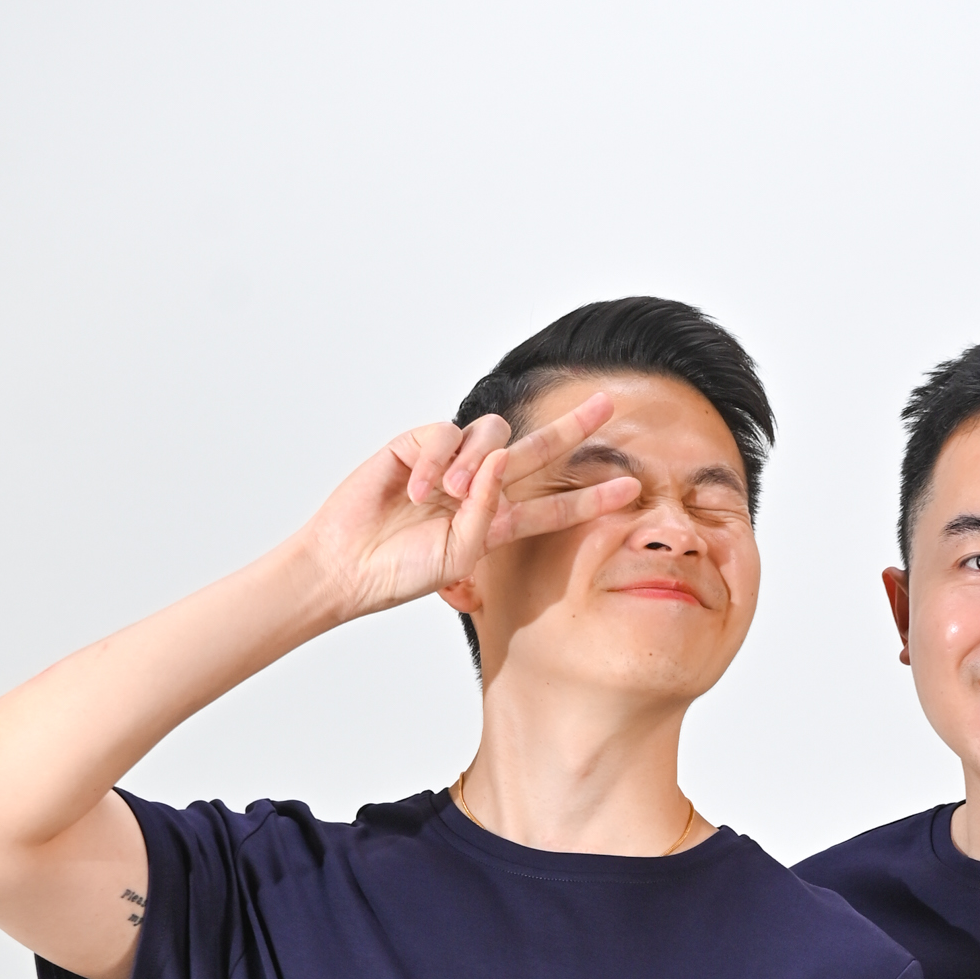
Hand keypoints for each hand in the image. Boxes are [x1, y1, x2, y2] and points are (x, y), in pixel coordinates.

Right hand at [301, 390, 640, 621]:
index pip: (554, 505)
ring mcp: (451, 464)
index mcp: (498, 522)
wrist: (349, 566)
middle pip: (537, 450)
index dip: (590, 497)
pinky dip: (437, 459)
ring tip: (452, 494)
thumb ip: (489, 514)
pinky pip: (443, 433)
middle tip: (608, 407)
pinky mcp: (417, 445)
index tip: (630, 489)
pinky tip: (420, 490)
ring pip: (491, 435)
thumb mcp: (460, 556)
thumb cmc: (402, 571)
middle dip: (573, 429)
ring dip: (477, 462)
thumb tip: (503, 460)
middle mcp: (481, 488)